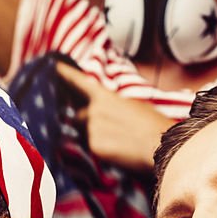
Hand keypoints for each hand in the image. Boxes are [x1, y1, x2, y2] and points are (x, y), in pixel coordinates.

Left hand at [55, 62, 172, 171]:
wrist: (161, 144)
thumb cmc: (153, 124)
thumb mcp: (134, 106)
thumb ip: (113, 106)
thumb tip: (105, 114)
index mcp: (105, 97)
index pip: (80, 83)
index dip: (67, 74)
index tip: (55, 66)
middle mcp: (94, 111)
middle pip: (80, 116)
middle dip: (88, 122)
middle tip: (111, 129)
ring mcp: (92, 129)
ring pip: (85, 133)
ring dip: (95, 136)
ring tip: (118, 141)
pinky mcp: (93, 147)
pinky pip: (91, 148)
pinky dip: (101, 150)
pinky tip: (118, 151)